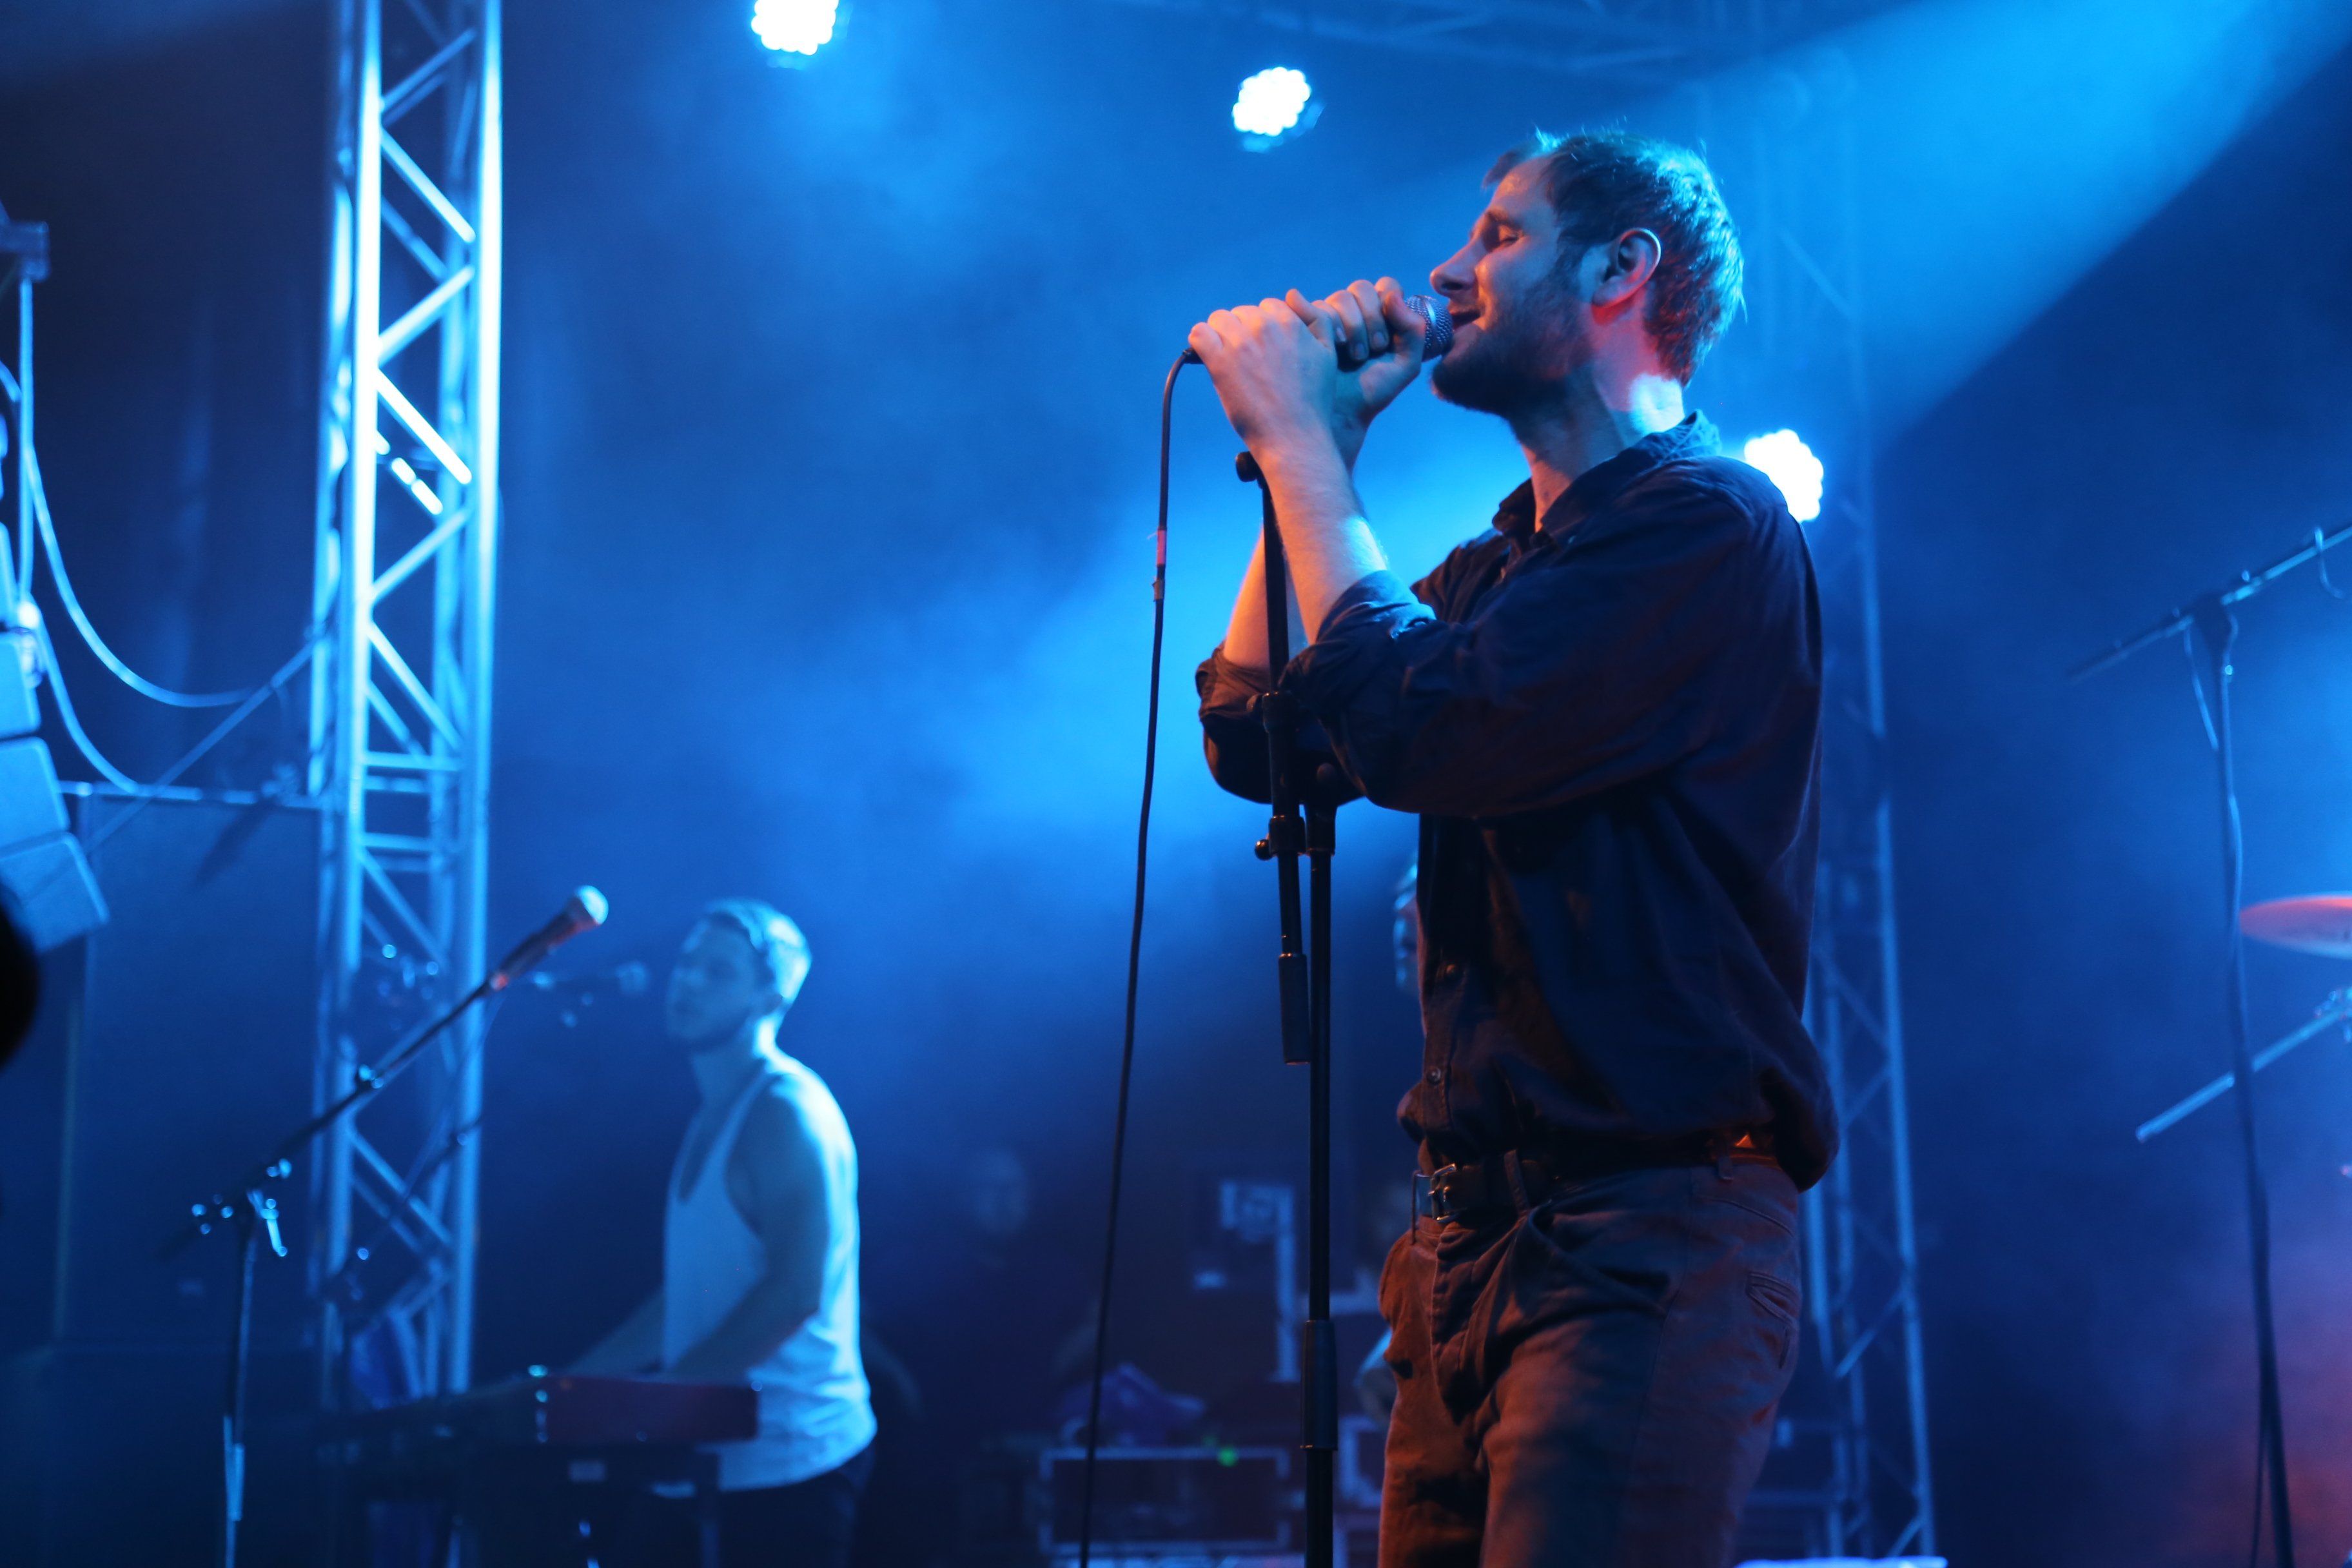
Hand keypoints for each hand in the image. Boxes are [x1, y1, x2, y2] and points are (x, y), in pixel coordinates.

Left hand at [1186, 296, 1345, 469]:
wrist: (1294, 437)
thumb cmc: (1312, 402)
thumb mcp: (1328, 355)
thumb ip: (1318, 321)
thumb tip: (1293, 294)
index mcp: (1290, 322)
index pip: (1267, 307)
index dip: (1264, 328)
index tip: (1264, 350)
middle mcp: (1264, 327)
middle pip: (1241, 312)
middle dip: (1243, 332)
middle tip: (1247, 361)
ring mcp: (1240, 343)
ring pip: (1218, 320)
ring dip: (1220, 336)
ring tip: (1227, 359)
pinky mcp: (1220, 362)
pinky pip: (1198, 334)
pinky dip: (1200, 343)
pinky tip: (1207, 358)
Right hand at [1285, 278, 1424, 468]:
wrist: (1342, 413)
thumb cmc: (1374, 392)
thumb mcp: (1405, 365)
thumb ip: (1414, 330)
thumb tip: (1392, 296)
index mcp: (1382, 316)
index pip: (1386, 286)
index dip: (1387, 304)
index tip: (1387, 337)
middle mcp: (1356, 311)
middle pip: (1361, 288)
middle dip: (1369, 318)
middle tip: (1372, 351)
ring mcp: (1331, 317)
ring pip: (1339, 298)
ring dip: (1350, 325)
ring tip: (1352, 356)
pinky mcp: (1309, 324)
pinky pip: (1316, 307)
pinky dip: (1326, 324)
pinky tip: (1330, 347)